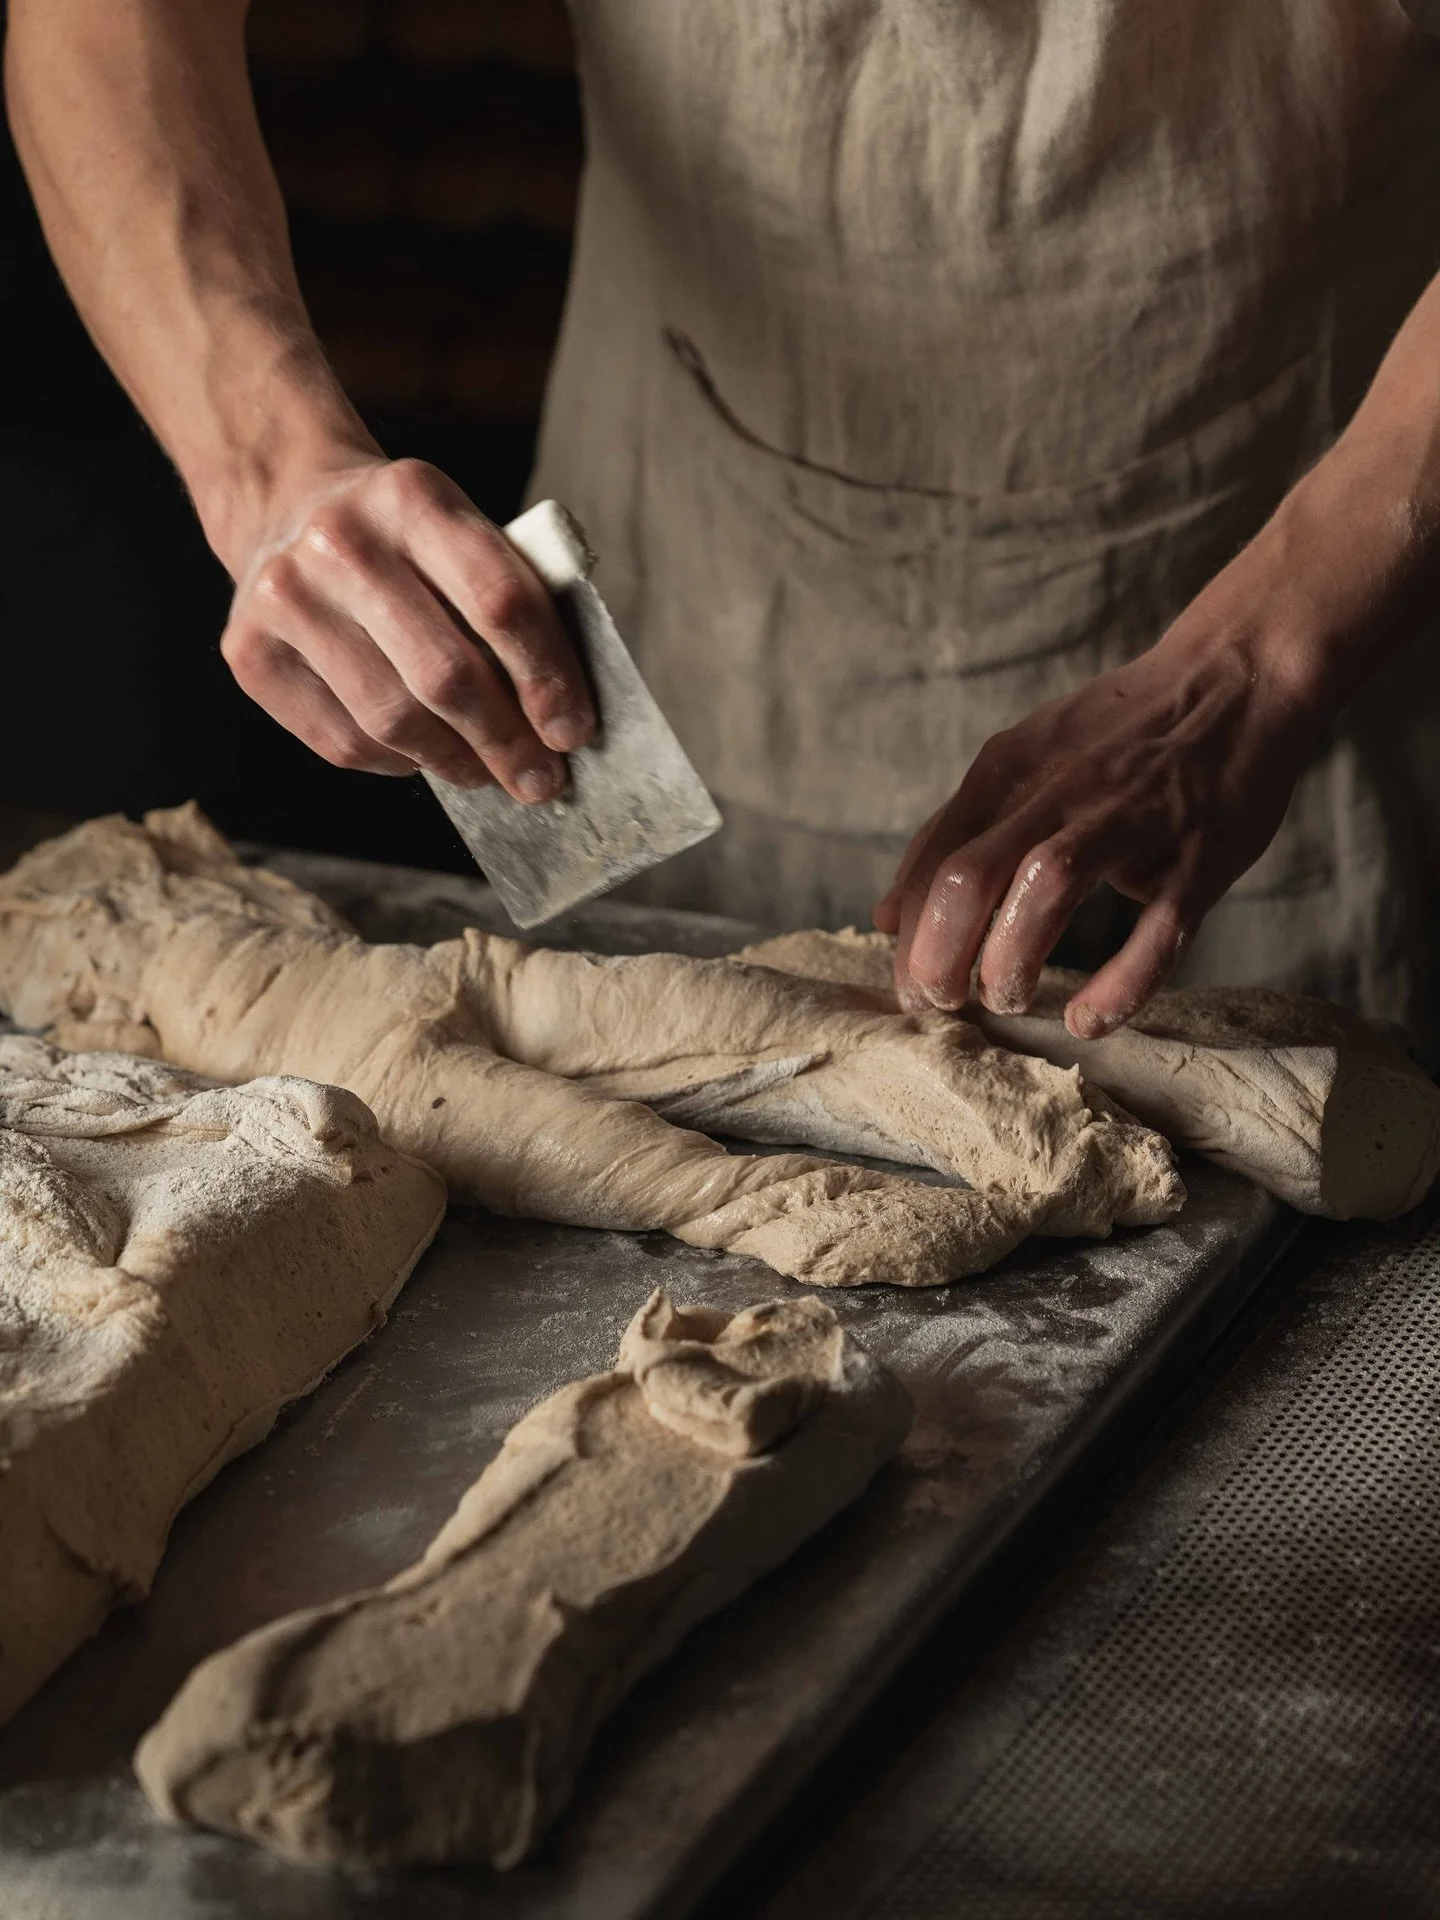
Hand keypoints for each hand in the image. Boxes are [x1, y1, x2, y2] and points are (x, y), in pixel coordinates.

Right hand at [220, 457, 595, 798]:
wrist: (286, 504)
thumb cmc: (405, 540)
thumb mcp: (462, 533)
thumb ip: (514, 603)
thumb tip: (561, 722)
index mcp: (414, 497)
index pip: (501, 603)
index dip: (547, 678)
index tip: (573, 733)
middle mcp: (340, 542)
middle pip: (446, 674)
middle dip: (506, 742)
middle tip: (540, 781)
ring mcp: (285, 597)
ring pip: (393, 719)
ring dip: (454, 762)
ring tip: (485, 773)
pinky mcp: (248, 651)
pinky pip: (342, 741)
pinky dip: (395, 762)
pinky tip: (420, 754)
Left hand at [873, 497, 1355, 1036]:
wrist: (1238, 679)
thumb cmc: (1120, 736)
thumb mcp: (1023, 763)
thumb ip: (955, 834)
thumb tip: (885, 917)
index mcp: (1010, 770)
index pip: (932, 861)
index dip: (909, 936)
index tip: (910, 987)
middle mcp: (1060, 790)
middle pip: (968, 877)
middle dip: (939, 955)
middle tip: (942, 1002)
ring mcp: (1131, 821)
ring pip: (1045, 889)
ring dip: (1009, 960)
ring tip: (1005, 998)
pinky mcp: (1197, 858)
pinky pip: (1155, 933)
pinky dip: (1117, 986)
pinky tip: (1084, 1021)